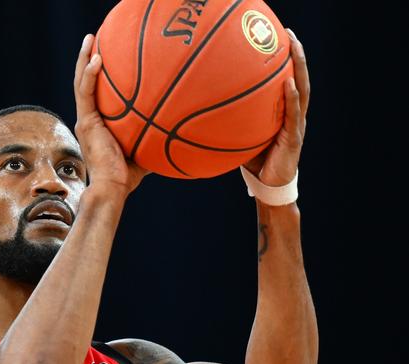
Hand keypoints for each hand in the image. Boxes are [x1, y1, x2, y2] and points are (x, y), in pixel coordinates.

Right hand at [73, 34, 149, 195]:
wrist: (113, 187)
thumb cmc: (128, 175)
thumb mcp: (144, 150)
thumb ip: (154, 137)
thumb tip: (178, 131)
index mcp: (98, 123)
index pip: (96, 93)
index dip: (98, 75)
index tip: (106, 56)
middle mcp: (88, 118)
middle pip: (85, 81)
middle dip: (88, 58)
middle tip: (94, 39)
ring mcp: (85, 119)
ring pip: (81, 82)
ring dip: (84, 58)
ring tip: (90, 39)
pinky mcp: (86, 121)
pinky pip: (86, 92)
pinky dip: (90, 75)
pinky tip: (97, 59)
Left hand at [244, 28, 309, 185]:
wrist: (268, 186)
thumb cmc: (254, 161)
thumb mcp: (241, 136)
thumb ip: (232, 122)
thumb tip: (204, 109)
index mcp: (284, 113)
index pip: (289, 81)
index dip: (288, 62)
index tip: (280, 40)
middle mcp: (294, 115)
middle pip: (300, 78)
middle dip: (297, 56)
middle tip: (290, 34)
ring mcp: (296, 125)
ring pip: (303, 90)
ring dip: (300, 68)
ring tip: (295, 48)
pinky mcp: (294, 137)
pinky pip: (294, 113)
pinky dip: (292, 97)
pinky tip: (289, 83)